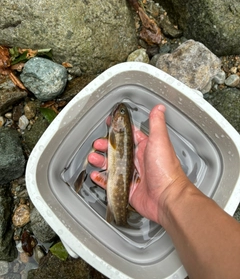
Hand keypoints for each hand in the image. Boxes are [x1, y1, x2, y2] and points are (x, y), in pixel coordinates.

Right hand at [88, 104, 187, 224]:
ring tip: (93, 157)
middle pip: (117, 151)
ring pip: (112, 166)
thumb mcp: (160, 141)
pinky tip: (96, 175)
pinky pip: (111, 183)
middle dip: (106, 146)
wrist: (168, 198)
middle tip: (98, 143)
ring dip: (101, 160)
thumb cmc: (166, 169)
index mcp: (145, 148)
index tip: (109, 123)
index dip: (119, 129)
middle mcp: (138, 161)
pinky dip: (102, 179)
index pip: (129, 135)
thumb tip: (159, 108)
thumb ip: (156, 123)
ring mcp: (132, 175)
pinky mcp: (128, 189)